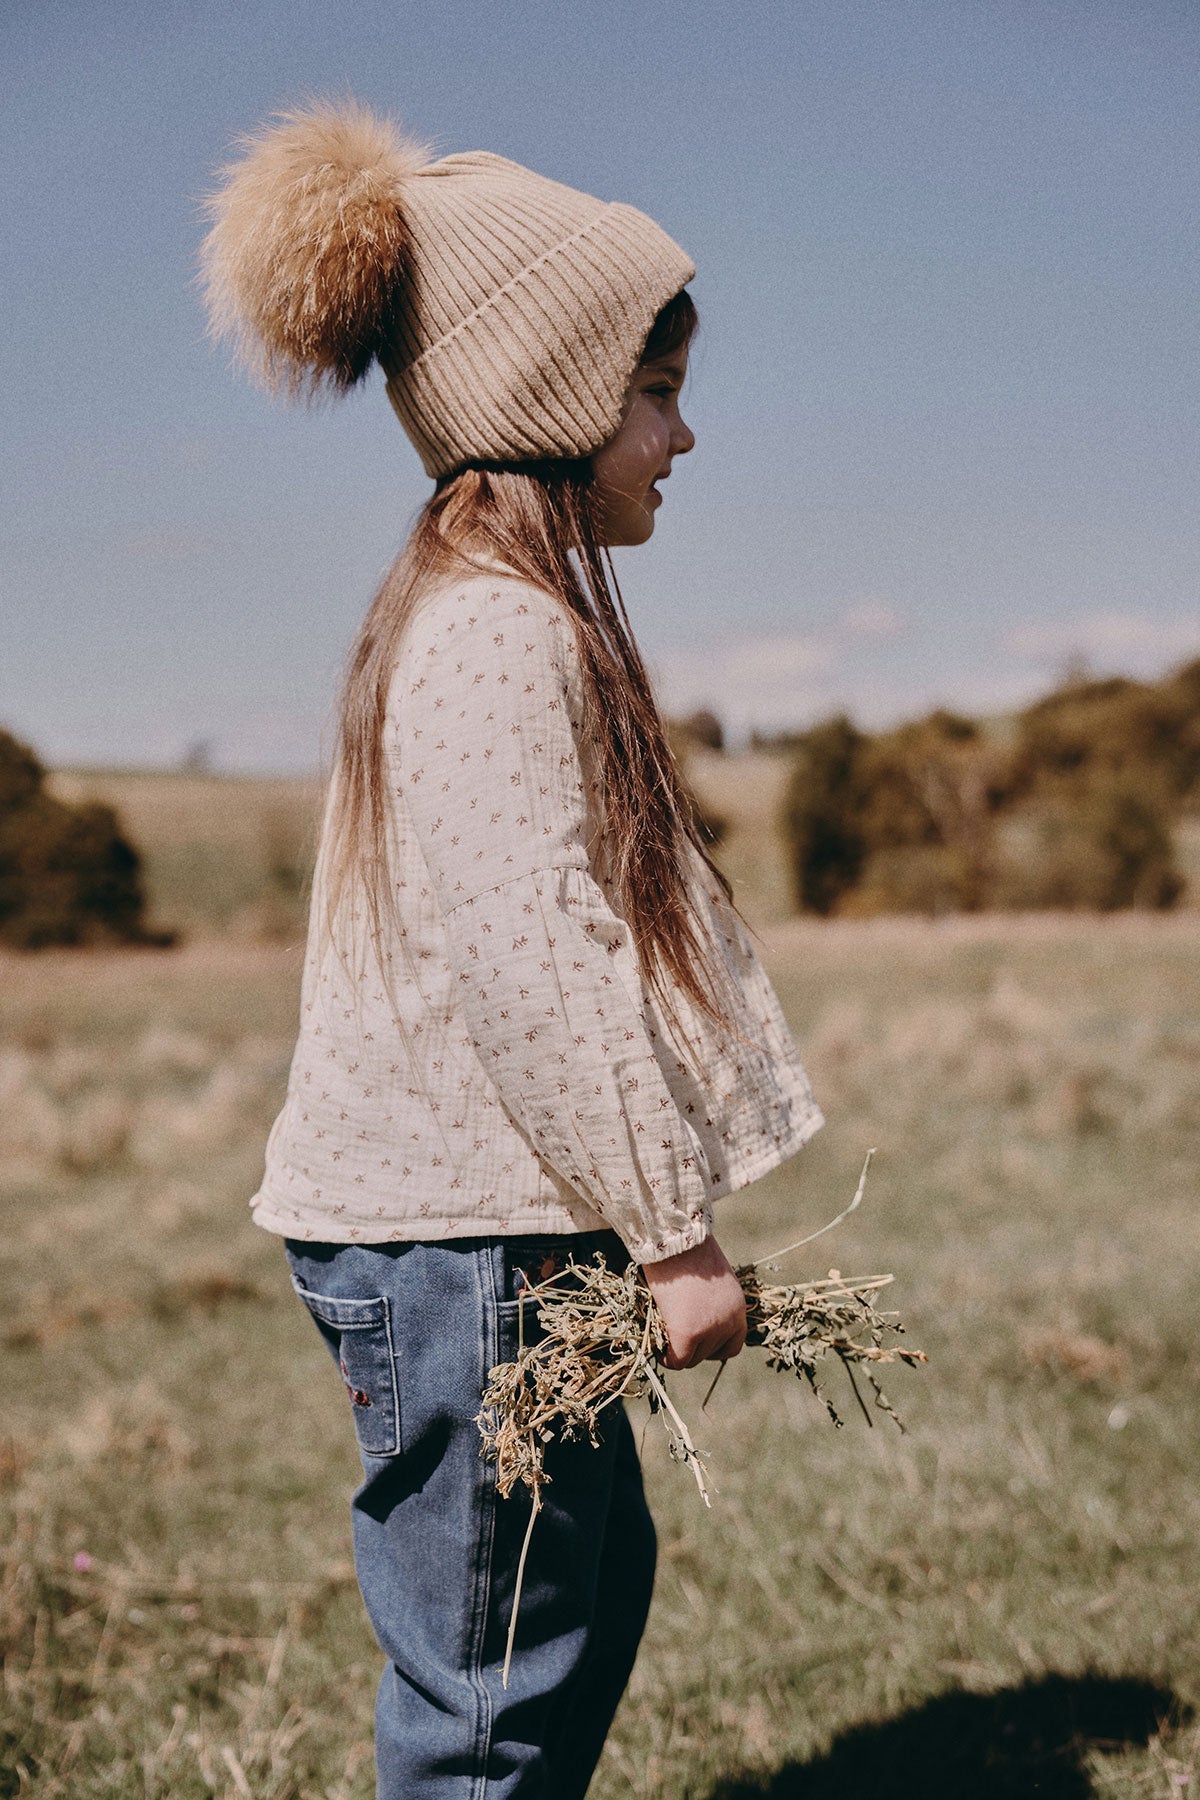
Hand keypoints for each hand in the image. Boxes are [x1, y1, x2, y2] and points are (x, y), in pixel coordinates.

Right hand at [641, 1234, 746, 1369]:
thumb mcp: (712, 1281)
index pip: (733, 1346)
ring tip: (663, 1337)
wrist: (675, 1241)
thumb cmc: (688, 1252)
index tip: (696, 1341)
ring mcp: (711, 1329)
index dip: (712, 1347)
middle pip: (711, 1354)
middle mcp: (730, 1321)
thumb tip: (698, 1319)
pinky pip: (678, 1360)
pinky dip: (667, 1358)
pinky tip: (658, 1350)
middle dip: (693, 1349)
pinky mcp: (689, 1333)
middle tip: (674, 1336)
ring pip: (693, 1359)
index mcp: (738, 1308)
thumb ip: (713, 1304)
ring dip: (679, 1352)